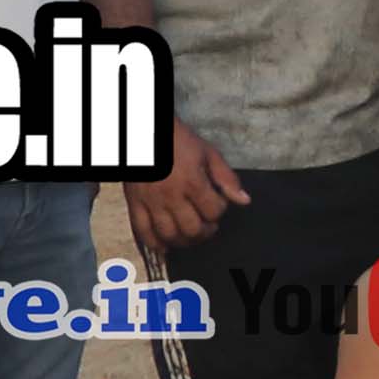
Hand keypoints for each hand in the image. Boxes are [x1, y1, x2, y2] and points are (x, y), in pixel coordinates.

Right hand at [128, 130, 251, 254]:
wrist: (145, 131)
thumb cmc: (178, 140)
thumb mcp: (208, 153)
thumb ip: (226, 178)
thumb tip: (244, 200)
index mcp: (193, 183)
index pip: (214, 211)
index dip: (220, 211)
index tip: (217, 205)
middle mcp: (172, 196)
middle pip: (193, 229)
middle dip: (206, 231)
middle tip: (208, 226)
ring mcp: (151, 202)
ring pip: (169, 235)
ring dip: (184, 240)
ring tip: (190, 234)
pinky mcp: (134, 204)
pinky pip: (143, 231)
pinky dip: (154, 244)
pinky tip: (165, 246)